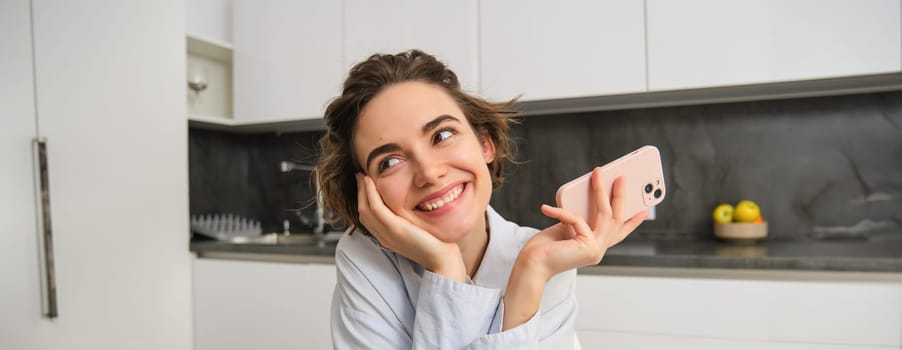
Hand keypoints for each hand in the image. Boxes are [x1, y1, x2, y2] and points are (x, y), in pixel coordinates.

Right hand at [356, 174, 465, 280]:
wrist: (442, 260)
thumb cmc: (435, 245)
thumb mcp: (416, 231)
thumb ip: (408, 221)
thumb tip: (409, 206)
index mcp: (387, 238)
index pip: (368, 217)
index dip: (363, 200)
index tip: (365, 184)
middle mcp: (383, 236)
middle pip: (363, 212)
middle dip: (360, 193)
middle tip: (360, 176)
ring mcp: (387, 233)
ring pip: (366, 209)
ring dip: (362, 190)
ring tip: (362, 176)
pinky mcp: (395, 228)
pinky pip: (376, 208)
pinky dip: (370, 193)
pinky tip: (370, 182)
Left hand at [520, 169, 647, 279]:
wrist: (531, 266)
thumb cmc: (543, 248)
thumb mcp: (565, 228)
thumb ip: (579, 218)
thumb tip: (587, 196)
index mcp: (594, 247)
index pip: (619, 233)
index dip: (633, 222)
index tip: (644, 211)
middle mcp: (598, 250)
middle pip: (617, 220)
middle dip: (620, 197)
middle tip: (622, 177)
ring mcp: (595, 250)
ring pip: (605, 215)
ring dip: (601, 191)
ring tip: (597, 174)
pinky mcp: (587, 247)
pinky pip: (577, 220)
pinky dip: (562, 211)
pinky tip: (546, 209)